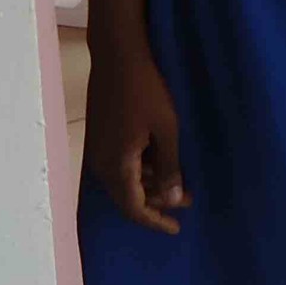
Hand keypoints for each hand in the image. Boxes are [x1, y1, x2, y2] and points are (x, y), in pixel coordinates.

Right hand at [87, 42, 187, 233]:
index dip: (155, 221)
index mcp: (116, 166)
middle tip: (187, 201)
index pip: (134, 209)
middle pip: (128, 197)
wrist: (117, 55)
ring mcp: (98, 150)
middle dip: (157, 203)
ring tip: (179, 182)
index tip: (176, 228)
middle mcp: (101, 164)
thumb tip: (171, 201)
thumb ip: (169, 166)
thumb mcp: (165, 129)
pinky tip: (160, 161)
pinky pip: (120, 165)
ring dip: (150, 184)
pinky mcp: (100, 136)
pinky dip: (140, 170)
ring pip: (124, 180)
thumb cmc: (145, 90)